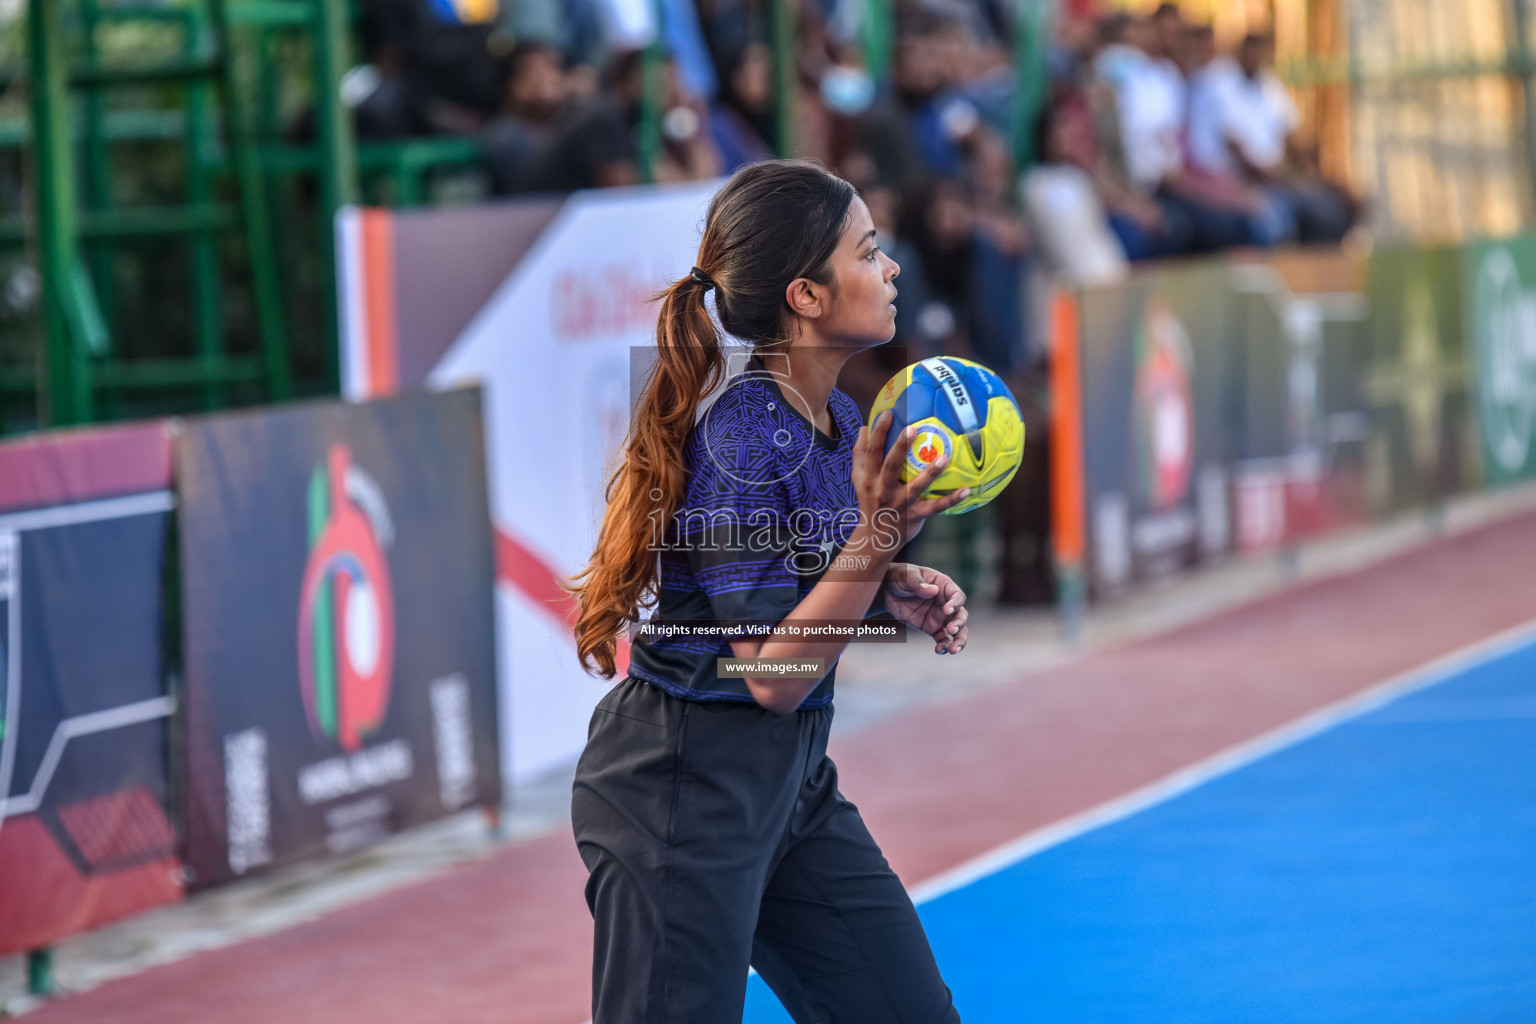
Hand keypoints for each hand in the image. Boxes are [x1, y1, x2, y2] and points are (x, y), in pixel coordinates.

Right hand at [853, 410, 971, 546]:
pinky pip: (936, 507)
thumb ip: (859, 454)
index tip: (888, 413)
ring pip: (916, 487)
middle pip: (891, 466)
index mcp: (869, 478)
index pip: (872, 452)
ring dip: (931, 472)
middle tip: (912, 428)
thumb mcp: (859, 479)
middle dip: (900, 447)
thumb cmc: (869, 501)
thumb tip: (863, 427)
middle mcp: (883, 490)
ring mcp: (900, 504)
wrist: (874, 539)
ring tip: (945, 457)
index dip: (879, 433)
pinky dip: (952, 499)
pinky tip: (967, 490)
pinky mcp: (916, 516)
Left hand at [883, 562, 968, 653]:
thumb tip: (933, 591)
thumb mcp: (906, 575)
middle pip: (961, 615)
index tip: (947, 610)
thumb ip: (918, 583)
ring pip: (957, 630)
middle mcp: (946, 602)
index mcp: (944, 586)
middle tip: (952, 630)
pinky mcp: (932, 628)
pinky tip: (939, 650)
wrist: (886, 590)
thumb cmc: (900, 577)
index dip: (955, 603)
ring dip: (958, 640)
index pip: (957, 596)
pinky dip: (943, 646)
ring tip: (953, 650)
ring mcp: (940, 617)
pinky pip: (942, 639)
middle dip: (959, 624)